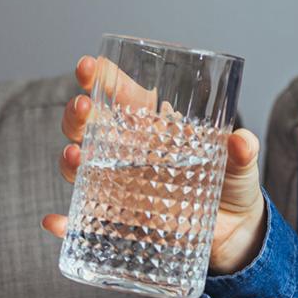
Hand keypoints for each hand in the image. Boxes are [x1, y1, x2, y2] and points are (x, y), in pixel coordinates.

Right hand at [41, 54, 268, 275]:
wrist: (233, 232)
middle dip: (79, 114)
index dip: (103, 78)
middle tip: (83, 106)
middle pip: (91, 127)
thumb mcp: (240, 165)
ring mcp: (121, 186)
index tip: (90, 65)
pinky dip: (66, 222)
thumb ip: (242, 152)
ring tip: (77, 155)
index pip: (122, 95)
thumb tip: (241, 141)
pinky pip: (85, 221)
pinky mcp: (122, 219)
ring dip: (71, 159)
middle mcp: (130, 153)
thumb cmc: (231, 184)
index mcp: (156, 128)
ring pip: (82, 166)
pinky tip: (56, 222)